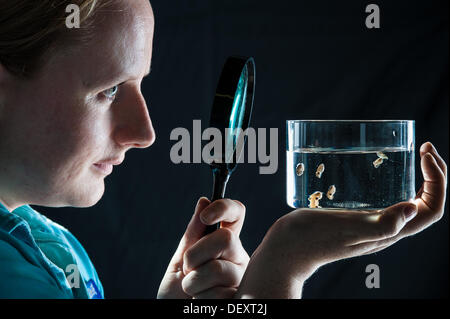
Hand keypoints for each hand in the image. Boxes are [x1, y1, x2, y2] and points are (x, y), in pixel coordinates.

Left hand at [158, 197, 248, 298]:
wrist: (175, 315)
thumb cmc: (176, 292)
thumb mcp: (179, 260)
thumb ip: (192, 234)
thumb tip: (203, 201)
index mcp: (225, 244)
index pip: (236, 214)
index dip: (225, 207)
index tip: (205, 216)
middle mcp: (238, 258)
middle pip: (226, 239)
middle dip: (196, 254)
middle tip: (187, 269)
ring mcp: (242, 279)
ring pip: (218, 268)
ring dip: (194, 281)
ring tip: (192, 291)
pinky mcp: (241, 298)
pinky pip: (219, 293)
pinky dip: (200, 299)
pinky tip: (201, 303)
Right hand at [236, 142, 446, 297]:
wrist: (287, 247)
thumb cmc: (313, 238)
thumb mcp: (348, 230)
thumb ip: (381, 225)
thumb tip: (412, 207)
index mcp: (388, 233)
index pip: (430, 210)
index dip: (438, 181)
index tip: (425, 155)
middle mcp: (384, 229)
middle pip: (424, 203)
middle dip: (433, 175)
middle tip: (424, 148)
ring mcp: (369, 223)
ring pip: (406, 200)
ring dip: (415, 177)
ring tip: (409, 154)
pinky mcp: (354, 216)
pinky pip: (383, 198)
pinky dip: (389, 181)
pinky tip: (373, 168)